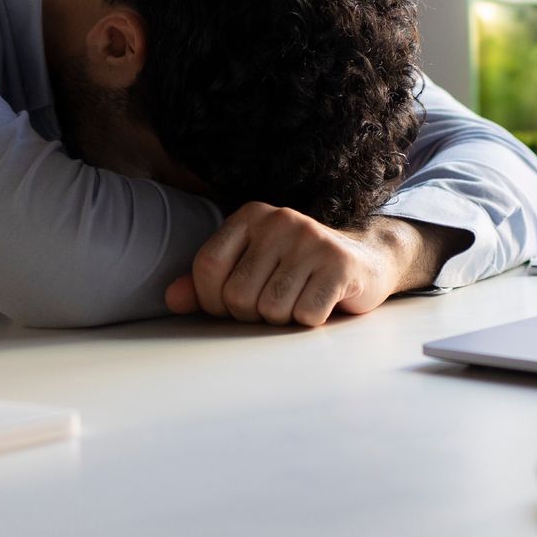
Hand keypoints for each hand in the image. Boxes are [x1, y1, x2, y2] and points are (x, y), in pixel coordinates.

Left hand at [165, 203, 429, 326]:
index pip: (207, 265)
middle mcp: (280, 219)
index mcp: (251, 215)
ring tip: (299, 299)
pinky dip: (310, 320)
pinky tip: (322, 301)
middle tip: (275, 302)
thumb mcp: (251, 268)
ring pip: (272, 309)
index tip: (230, 307)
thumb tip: (171, 299)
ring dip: (283, 319)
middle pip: (238, 295)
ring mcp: (312, 239)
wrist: (364, 262)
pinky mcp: (339, 263)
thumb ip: (208, 283)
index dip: (212, 300)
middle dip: (253, 314)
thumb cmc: (297, 270)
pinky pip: (306, 315)